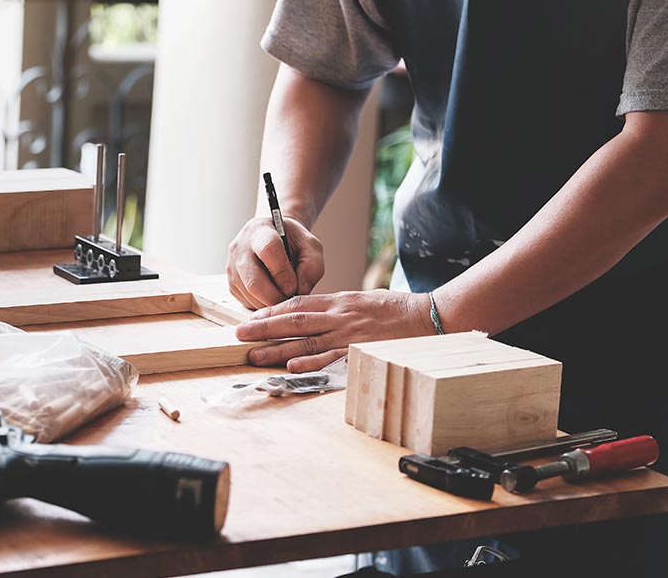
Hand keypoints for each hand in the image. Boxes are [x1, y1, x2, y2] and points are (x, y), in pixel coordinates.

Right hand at [226, 216, 324, 309]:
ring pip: (250, 295)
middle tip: (291, 299)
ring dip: (271, 303)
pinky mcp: (231, 284)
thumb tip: (300, 291)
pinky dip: (263, 305)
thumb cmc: (292, 242)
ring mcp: (232, 267)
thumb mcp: (310, 247)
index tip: (294, 286)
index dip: (282, 273)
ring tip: (284, 295)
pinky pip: (247, 302)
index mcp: (261, 232)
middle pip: (254, 281)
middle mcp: (241, 248)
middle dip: (277, 298)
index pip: (268, 251)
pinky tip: (273, 294)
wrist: (274, 238)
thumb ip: (312, 266)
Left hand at [235, 290, 432, 372]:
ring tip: (254, 356)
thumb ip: (335, 308)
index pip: (297, 305)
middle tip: (239, 335)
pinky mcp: (361, 352)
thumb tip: (311, 317)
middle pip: (294, 322)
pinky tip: (292, 367)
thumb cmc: (394, 310)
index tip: (251, 319)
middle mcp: (339, 317)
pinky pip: (332, 359)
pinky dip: (311, 363)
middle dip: (264, 329)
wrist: (427, 317)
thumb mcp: (360, 300)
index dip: (271, 313)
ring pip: (306, 342)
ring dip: (277, 350)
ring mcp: (349, 335)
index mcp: (338, 301)